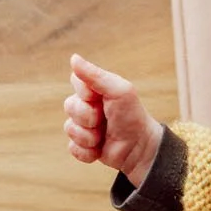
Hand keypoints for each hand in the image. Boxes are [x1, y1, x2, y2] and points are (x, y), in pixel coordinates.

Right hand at [63, 53, 163, 187]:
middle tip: (104, 120)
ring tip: (104, 136)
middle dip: (87, 117)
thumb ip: (96, 75)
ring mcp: (84, 127)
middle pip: (69, 106)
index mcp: (95, 90)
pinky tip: (100, 150)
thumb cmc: (132, 116)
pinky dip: (87, 152)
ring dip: (89, 136)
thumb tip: (73, 58)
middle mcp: (87, 106)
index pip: (75, 80)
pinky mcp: (84, 147)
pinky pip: (73, 148)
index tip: (100, 98)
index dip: (85, 92)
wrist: (141, 148)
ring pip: (69, 129)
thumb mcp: (119, 91)